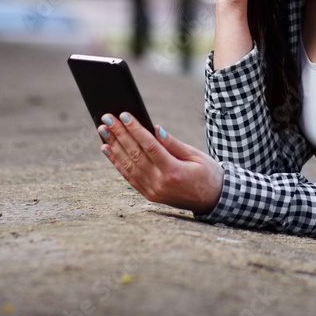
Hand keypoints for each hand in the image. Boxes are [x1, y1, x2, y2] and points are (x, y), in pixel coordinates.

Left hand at [98, 113, 223, 214]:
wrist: (213, 200)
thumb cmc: (208, 173)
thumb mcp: (196, 155)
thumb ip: (173, 143)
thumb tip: (154, 129)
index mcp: (173, 171)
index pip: (149, 146)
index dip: (135, 129)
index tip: (123, 115)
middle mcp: (160, 183)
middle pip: (135, 154)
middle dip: (119, 134)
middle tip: (106, 117)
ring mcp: (152, 191)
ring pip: (128, 165)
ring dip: (113, 146)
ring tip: (103, 130)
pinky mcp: (149, 195)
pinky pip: (129, 176)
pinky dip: (116, 162)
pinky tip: (108, 149)